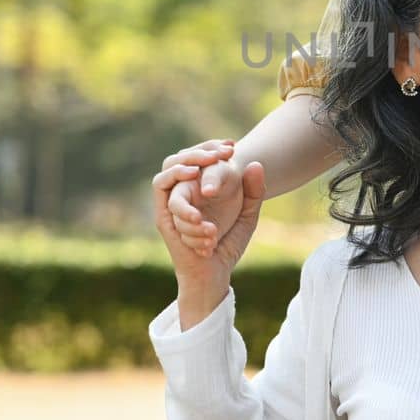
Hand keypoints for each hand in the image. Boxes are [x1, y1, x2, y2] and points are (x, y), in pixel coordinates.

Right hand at [162, 138, 244, 255]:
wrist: (214, 273)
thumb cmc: (227, 243)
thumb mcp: (247, 214)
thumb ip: (254, 191)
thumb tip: (255, 164)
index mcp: (197, 188)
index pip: (197, 156)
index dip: (211, 146)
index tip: (232, 147)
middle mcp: (180, 194)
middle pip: (176, 159)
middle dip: (198, 153)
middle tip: (222, 155)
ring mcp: (170, 206)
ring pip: (164, 176)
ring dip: (185, 171)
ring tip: (204, 175)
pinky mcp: (164, 221)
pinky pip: (165, 200)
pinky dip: (182, 203)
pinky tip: (201, 216)